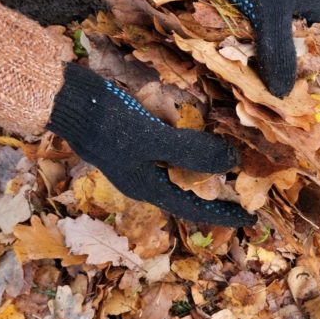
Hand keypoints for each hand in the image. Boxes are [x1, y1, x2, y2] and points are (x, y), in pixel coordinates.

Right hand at [47, 62, 253, 226]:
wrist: (68, 98)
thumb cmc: (107, 122)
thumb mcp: (152, 139)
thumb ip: (191, 151)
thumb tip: (232, 163)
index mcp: (147, 187)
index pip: (194, 208)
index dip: (224, 215)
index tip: (251, 220)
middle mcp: (144, 177)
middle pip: (188, 189)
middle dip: (217, 190)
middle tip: (248, 189)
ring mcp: (138, 157)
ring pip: (179, 166)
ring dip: (203, 163)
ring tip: (230, 159)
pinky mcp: (134, 136)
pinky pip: (167, 145)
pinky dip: (186, 140)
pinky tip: (195, 127)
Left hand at [170, 0, 319, 96]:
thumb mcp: (271, 12)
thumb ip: (279, 51)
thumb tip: (283, 93)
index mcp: (316, 4)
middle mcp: (299, 10)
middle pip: (317, 49)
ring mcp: (276, 13)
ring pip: (288, 50)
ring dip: (289, 74)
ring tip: (291, 102)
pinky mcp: (253, 16)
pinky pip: (264, 47)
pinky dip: (264, 65)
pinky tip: (260, 82)